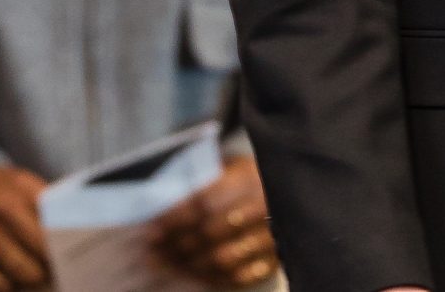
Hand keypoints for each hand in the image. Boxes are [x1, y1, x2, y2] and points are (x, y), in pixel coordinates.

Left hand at [151, 154, 278, 287]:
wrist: (292, 186)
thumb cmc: (251, 176)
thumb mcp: (230, 165)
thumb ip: (203, 180)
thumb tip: (161, 202)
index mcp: (249, 178)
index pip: (204, 202)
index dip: (174, 218)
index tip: (152, 230)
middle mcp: (263, 206)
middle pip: (210, 232)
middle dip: (176, 245)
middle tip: (153, 252)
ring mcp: (272, 235)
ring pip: (223, 258)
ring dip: (190, 265)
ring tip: (167, 264)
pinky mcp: (277, 257)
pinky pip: (240, 276)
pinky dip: (213, 278)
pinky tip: (194, 274)